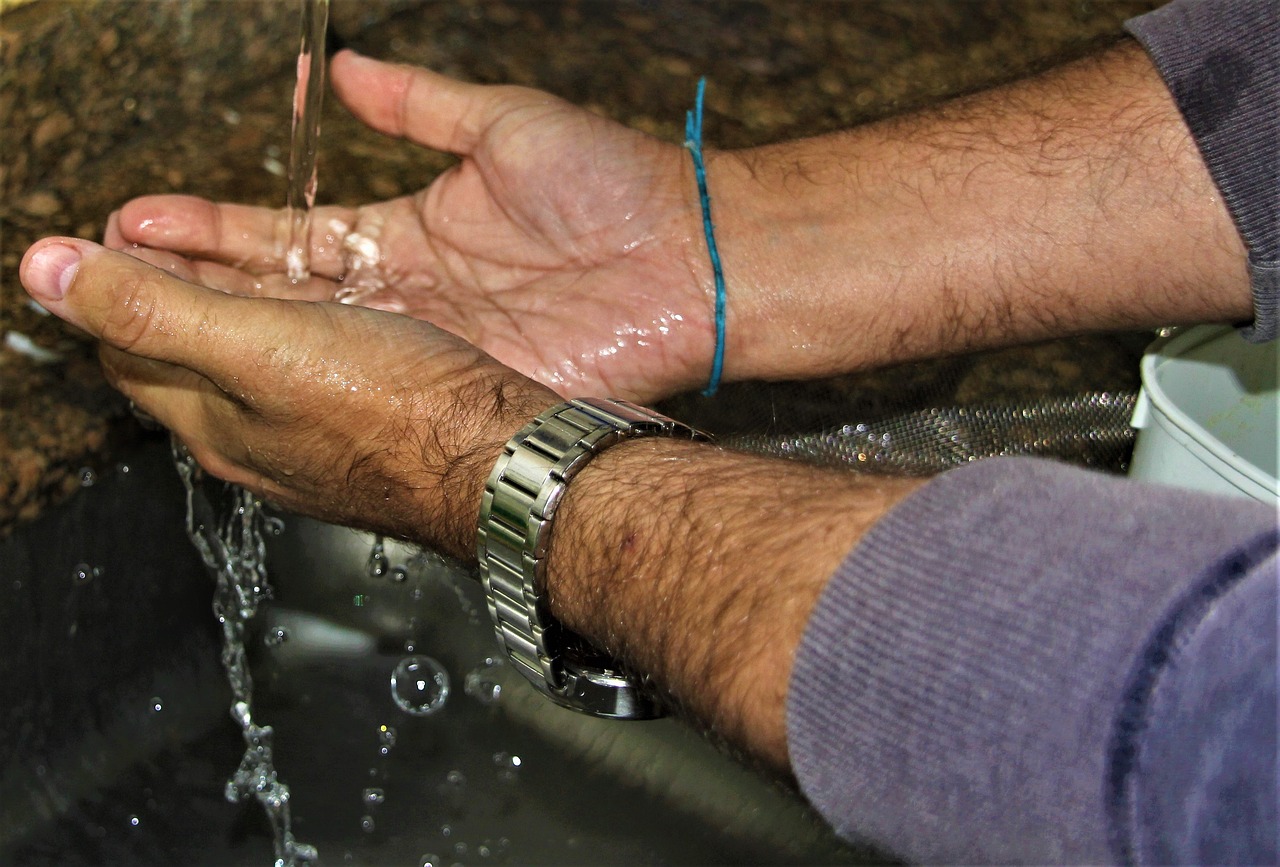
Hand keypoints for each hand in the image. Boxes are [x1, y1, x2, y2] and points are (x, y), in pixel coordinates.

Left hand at [20, 237, 557, 555]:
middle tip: (168, 234)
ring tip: (240, 260)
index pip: (128, 350)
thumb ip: (151, 310)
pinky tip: (326, 316)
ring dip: (233, 307)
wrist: (505, 461)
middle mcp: (256, 441)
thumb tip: (44, 269)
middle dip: (166, 293)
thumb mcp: (258, 346)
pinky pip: (307, 376)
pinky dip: (294, 332)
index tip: (118, 226)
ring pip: (250, 367)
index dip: (113, 283)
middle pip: (185, 360)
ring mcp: (313, 442)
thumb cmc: (398, 411)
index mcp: (216, 422)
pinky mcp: (368, 434)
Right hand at [104, 51, 716, 402]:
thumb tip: (343, 72)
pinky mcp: (460, 389)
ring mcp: (430, 349)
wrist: (691, 260)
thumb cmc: (615, 186)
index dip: (215, 230)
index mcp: (410, 232)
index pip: (289, 235)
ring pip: (312, 352)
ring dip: (231, 341)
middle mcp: (409, 297)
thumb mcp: (504, 124)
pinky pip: (374, 389)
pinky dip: (308, 384)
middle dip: (198, 290)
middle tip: (110, 281)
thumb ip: (421, 104)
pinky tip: (238, 379)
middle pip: (283, 300)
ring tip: (139, 329)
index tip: (141, 221)